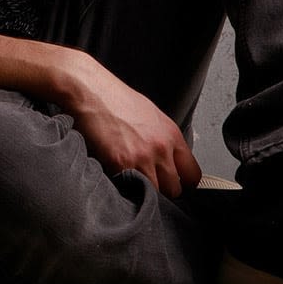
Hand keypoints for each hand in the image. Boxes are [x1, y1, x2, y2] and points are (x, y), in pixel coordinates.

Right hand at [59, 54, 201, 196]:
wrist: (89, 89)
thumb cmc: (114, 99)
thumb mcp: (149, 115)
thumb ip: (162, 140)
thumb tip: (165, 161)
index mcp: (172, 135)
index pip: (193, 175)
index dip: (181, 182)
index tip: (171, 183)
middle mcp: (161, 148)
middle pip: (174, 189)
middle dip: (161, 190)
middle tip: (146, 183)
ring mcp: (142, 157)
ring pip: (153, 194)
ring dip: (141, 192)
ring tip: (129, 182)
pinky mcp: (120, 163)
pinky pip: (128, 190)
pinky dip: (122, 188)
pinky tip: (114, 177)